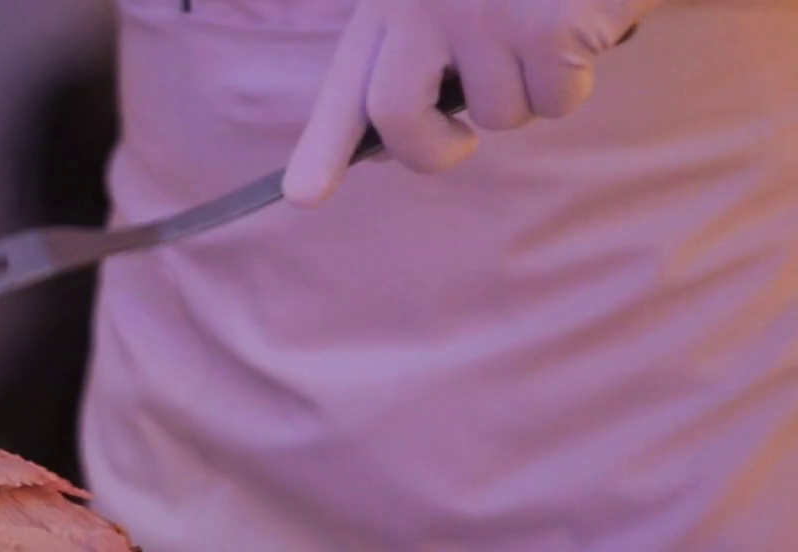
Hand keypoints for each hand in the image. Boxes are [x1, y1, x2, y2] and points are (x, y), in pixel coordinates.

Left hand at [283, 0, 654, 204]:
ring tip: (545, 29)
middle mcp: (425, 2)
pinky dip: (574, 81)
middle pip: (396, 117)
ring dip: (528, 93)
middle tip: (458, 144)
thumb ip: (413, 57)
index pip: (347, 82)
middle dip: (431, 150)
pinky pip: (556, 102)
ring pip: (497, 116)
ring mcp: (485, 13)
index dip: (323, 144)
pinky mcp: (547, 27)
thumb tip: (386, 148)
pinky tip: (585, 25)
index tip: (303, 195)